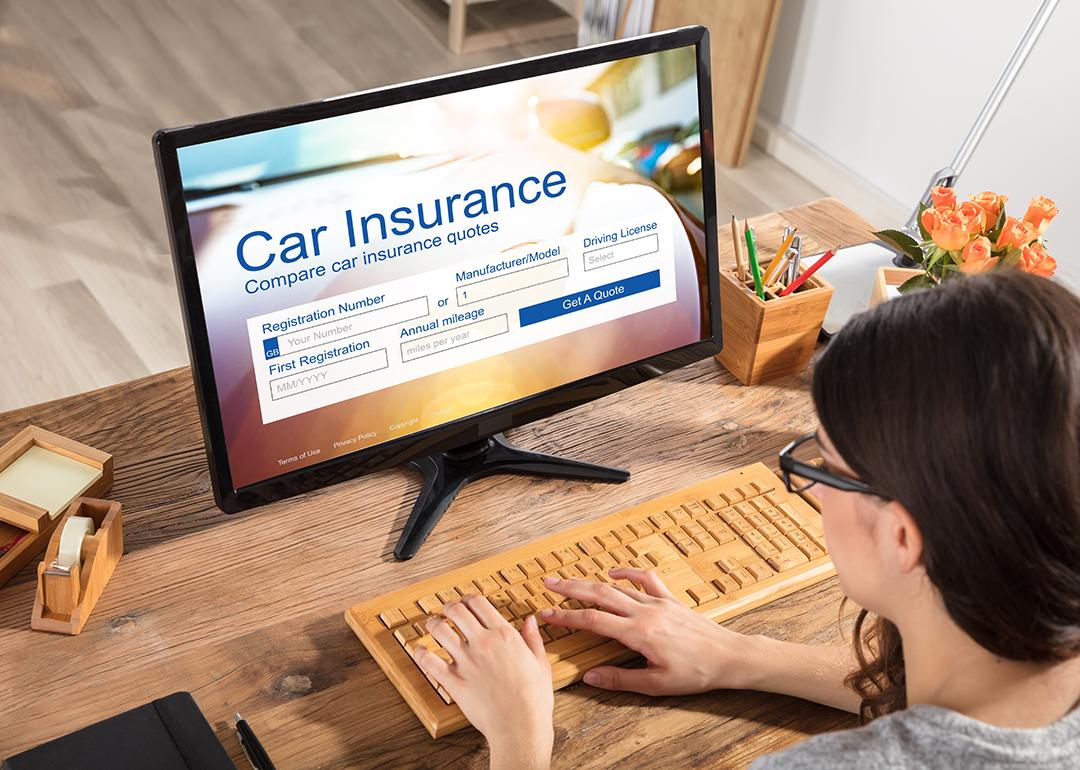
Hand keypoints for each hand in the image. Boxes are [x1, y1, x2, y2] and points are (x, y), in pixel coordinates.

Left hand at [415, 595, 552, 769]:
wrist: (521, 727)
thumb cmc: (534, 699)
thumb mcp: (540, 663)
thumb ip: (532, 638)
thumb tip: (530, 620)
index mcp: (504, 635)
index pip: (478, 603)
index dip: (468, 599)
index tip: (465, 603)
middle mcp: (483, 643)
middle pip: (456, 611)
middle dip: (448, 607)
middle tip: (446, 611)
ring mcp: (466, 662)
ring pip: (439, 630)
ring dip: (433, 624)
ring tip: (432, 625)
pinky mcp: (454, 682)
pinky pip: (429, 662)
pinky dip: (420, 653)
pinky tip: (419, 650)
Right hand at [540, 568, 753, 695]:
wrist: (729, 657)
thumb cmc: (696, 673)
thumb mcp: (656, 685)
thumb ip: (620, 680)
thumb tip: (590, 677)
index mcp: (638, 634)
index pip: (593, 620)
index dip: (566, 616)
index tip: (545, 614)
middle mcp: (645, 612)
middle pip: (599, 594)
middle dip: (570, 589)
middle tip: (547, 584)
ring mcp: (657, 602)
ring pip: (617, 587)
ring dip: (591, 582)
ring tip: (571, 579)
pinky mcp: (669, 600)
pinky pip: (644, 579)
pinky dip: (626, 573)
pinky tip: (613, 573)